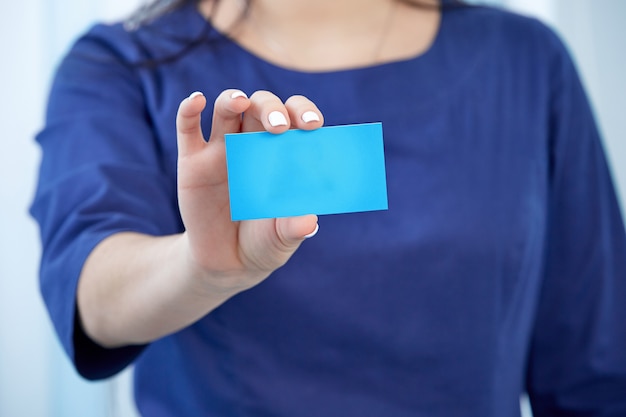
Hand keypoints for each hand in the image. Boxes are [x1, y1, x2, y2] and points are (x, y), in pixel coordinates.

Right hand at [176, 90, 322, 294]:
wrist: (227, 262)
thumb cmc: (265, 242)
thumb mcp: (282, 239)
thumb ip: (293, 228)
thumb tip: (308, 222)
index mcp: (283, 153)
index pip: (295, 119)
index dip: (304, 113)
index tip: (313, 126)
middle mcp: (254, 143)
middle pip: (262, 106)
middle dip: (271, 108)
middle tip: (279, 127)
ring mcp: (222, 149)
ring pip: (226, 108)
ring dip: (232, 99)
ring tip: (239, 102)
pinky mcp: (192, 160)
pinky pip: (187, 127)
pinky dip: (189, 109)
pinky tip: (197, 101)